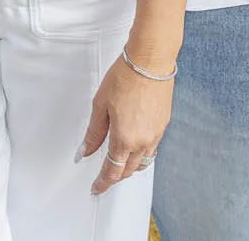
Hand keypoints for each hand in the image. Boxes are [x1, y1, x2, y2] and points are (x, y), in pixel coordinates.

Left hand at [77, 55, 172, 194]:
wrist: (150, 61)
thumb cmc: (125, 76)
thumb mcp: (100, 105)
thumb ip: (93, 133)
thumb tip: (85, 151)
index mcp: (124, 138)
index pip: (112, 171)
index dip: (103, 183)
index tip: (96, 188)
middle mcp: (143, 141)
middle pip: (128, 170)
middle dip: (115, 177)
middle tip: (104, 177)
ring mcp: (156, 134)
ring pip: (142, 162)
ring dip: (130, 167)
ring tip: (118, 163)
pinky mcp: (163, 124)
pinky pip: (152, 148)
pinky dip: (141, 153)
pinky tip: (134, 145)